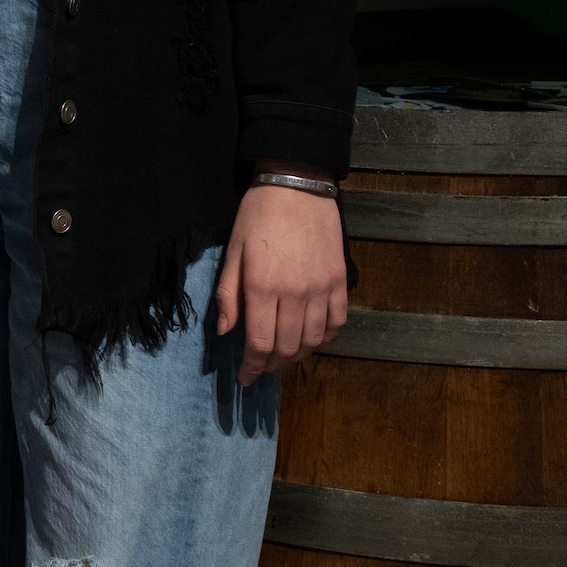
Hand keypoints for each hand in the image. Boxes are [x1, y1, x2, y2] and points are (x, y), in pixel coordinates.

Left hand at [214, 181, 347, 385]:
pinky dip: (324, 338)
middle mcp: (295, 294)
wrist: (297, 187)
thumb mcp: (233, 252)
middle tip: (260, 370)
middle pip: (288, 347)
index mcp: (262, 287)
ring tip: (283, 357)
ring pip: (314, 340)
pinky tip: (311, 339)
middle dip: (272, 365)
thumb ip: (228, 294)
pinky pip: (337, 323)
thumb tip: (226, 332)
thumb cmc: (257, 216)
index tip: (244, 378)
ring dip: (298, 355)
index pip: (260, 343)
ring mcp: (322, 290)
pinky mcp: (340, 282)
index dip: (252, 366)